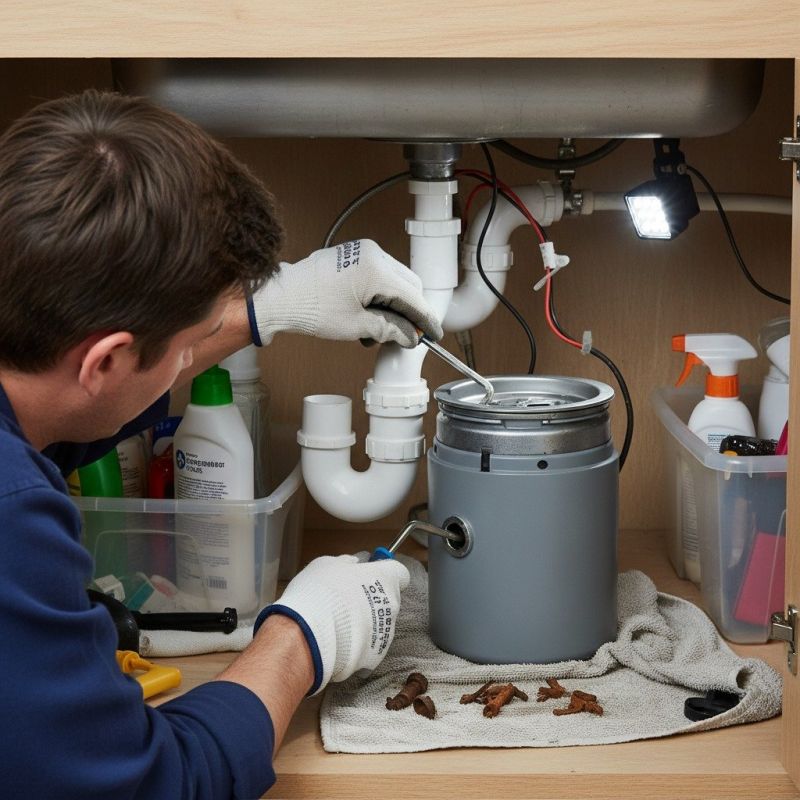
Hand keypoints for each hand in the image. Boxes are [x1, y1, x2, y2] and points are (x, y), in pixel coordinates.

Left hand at [248, 239, 442, 346]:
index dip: (425, 318)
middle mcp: (372, 254)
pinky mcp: (352, 256)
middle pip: (408, 285)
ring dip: (392, 306)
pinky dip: (379, 296)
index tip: (433, 333)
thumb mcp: (356, 326)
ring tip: (376, 331)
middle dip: (409, 312)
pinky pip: (377, 275)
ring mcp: (361, 252)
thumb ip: (389, 330)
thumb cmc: (310, 308)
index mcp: (375, 269)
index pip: (413, 296)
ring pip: (394, 281)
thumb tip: (409, 336)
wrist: (280, 297)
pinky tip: (367, 317)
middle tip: (405, 336)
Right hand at [253, 553, 409, 694]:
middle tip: (349, 599)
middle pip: (389, 598)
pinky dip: (358, 643)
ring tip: (339, 622)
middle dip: (372, 598)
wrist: (308, 635)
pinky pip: (370, 645)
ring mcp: (386, 632)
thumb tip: (352, 563)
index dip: (384, 572)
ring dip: (365, 621)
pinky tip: (339, 639)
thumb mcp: (327, 564)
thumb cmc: (319, 593)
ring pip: (379, 623)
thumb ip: (346, 562)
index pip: (400, 572)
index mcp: (384, 578)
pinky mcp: (377, 655)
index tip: (370, 574)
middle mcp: (391, 604)